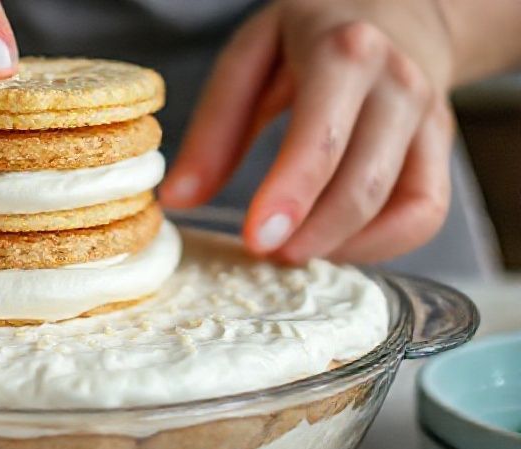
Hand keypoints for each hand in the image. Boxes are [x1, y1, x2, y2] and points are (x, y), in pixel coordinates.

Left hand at [161, 0, 456, 263]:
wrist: (396, 7)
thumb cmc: (311, 34)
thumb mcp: (251, 56)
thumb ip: (214, 126)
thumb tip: (179, 198)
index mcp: (344, 53)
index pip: (322, 137)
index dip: (290, 195)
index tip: (256, 240)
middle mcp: (398, 85)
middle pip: (364, 182)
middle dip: (313, 233)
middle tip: (263, 253)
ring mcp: (429, 119)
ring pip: (402, 206)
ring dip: (341, 244)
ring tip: (290, 249)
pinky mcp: (441, 149)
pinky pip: (425, 214)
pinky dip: (380, 245)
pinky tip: (333, 244)